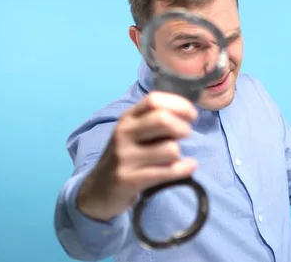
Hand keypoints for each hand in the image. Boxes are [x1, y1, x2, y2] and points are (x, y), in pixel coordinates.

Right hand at [76, 92, 198, 221]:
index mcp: (127, 118)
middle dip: (183, 128)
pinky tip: (188, 167)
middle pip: (163, 120)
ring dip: (179, 154)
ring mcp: (125, 157)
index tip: (191, 115)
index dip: (179, 105)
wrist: (98, 190)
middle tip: (184, 137)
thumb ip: (155, 120)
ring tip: (173, 158)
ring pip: (170, 149)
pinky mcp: (129, 179)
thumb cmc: (126, 157)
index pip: (154, 100)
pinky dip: (184, 169)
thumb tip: (188, 112)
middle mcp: (124, 133)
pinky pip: (167, 171)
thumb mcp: (134, 133)